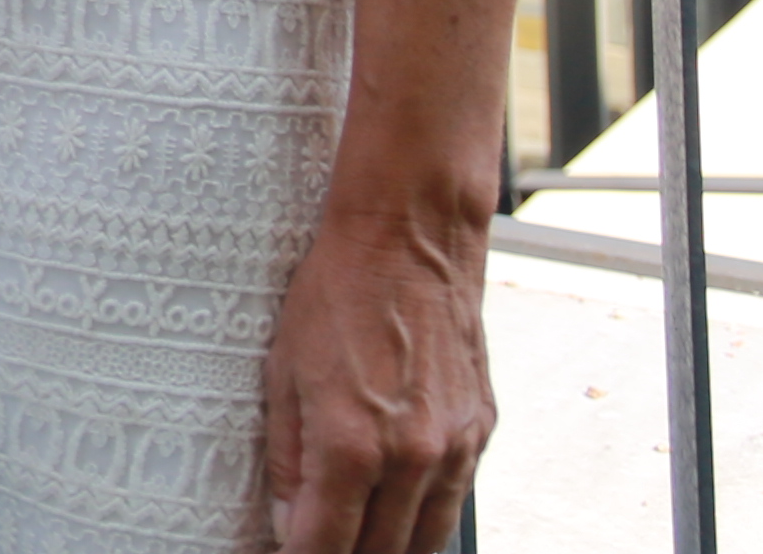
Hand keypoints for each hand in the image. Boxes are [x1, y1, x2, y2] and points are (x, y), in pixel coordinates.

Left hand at [256, 202, 488, 552]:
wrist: (410, 239)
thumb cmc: (336, 293)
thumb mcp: (283, 371)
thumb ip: (287, 458)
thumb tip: (288, 520)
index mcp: (352, 445)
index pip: (324, 546)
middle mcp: (411, 456)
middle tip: (318, 550)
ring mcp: (454, 447)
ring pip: (424, 540)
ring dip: (389, 552)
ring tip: (356, 545)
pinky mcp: (480, 431)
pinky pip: (452, 501)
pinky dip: (423, 519)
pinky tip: (398, 515)